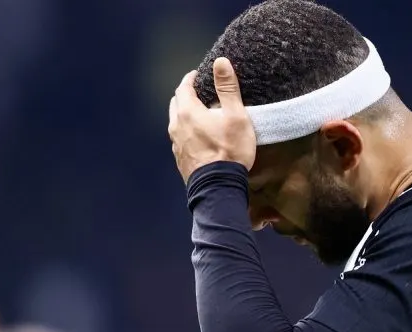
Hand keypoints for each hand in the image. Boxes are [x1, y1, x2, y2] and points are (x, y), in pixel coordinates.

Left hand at [168, 58, 255, 183]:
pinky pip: (180, 138)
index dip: (192, 78)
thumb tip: (220, 62)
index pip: (184, 86)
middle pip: (177, 103)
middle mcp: (176, 126)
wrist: (218, 188)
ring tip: (202, 114)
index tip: (201, 75)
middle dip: (187, 94)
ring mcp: (176, 144)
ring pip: (176, 122)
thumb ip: (227, 88)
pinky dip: (187, 131)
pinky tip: (200, 137)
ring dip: (186, 114)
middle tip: (202, 93)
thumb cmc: (229, 150)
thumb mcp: (235, 116)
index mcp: (187, 112)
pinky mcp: (180, 159)